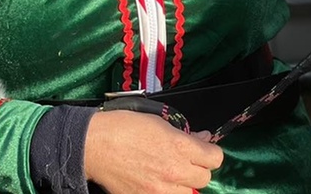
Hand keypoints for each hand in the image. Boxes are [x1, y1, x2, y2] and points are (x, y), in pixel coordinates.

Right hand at [84, 110, 223, 193]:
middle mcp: (174, 171)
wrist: (95, 145)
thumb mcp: (160, 123)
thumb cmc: (124, 128)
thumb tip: (201, 138)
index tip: (204, 149)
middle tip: (187, 161)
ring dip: (184, 184)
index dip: (210, 152)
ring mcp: (160, 190)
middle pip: (204, 178)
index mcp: (180, 147)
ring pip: (189, 193)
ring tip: (172, 174)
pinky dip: (167, 192)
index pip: (215, 158)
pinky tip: (158, 183)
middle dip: (198, 168)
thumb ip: (185, 134)